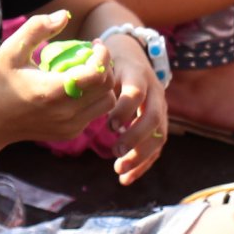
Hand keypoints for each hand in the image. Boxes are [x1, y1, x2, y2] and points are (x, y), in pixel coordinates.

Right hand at [0, 11, 115, 145]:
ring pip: (105, 103)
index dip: (103, 55)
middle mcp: (65, 112)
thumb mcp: (10, 51)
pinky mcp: (68, 133)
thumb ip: (37, 28)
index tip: (95, 44)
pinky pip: (93, 114)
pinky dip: (91, 99)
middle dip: (105, 67)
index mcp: (53, 91)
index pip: (97, 73)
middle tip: (92, 56)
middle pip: (107, 87)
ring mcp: (69, 126)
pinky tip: (75, 89)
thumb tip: (64, 15)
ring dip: (102, 85)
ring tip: (86, 73)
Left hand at [98, 31, 166, 185]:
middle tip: (115, 152)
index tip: (109, 126)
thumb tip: (72, 88)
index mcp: (137, 75)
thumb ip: (91, 77)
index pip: (136, 93)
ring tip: (119, 171)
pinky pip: (156, 146)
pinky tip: (125, 179)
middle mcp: (154, 92)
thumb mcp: (100, 64)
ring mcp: (160, 108)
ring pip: (159, 135)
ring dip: (140, 156)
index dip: (124, 109)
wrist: (132, 54)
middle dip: (135, 138)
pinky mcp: (159, 122)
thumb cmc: (108, 61)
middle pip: (153, 117)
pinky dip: (143, 164)